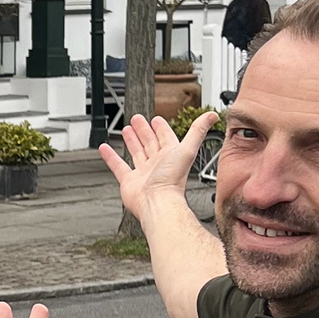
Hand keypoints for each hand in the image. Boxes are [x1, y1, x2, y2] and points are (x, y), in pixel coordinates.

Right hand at [100, 111, 218, 230]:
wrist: (157, 202)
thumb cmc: (172, 180)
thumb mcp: (187, 149)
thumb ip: (198, 131)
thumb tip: (212, 115)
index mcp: (171, 155)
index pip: (166, 137)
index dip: (161, 128)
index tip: (156, 119)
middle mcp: (157, 163)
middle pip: (149, 143)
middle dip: (143, 130)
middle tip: (136, 119)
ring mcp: (143, 172)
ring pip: (136, 153)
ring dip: (131, 141)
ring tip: (125, 130)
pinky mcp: (129, 181)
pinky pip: (119, 166)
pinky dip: (111, 157)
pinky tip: (106, 148)